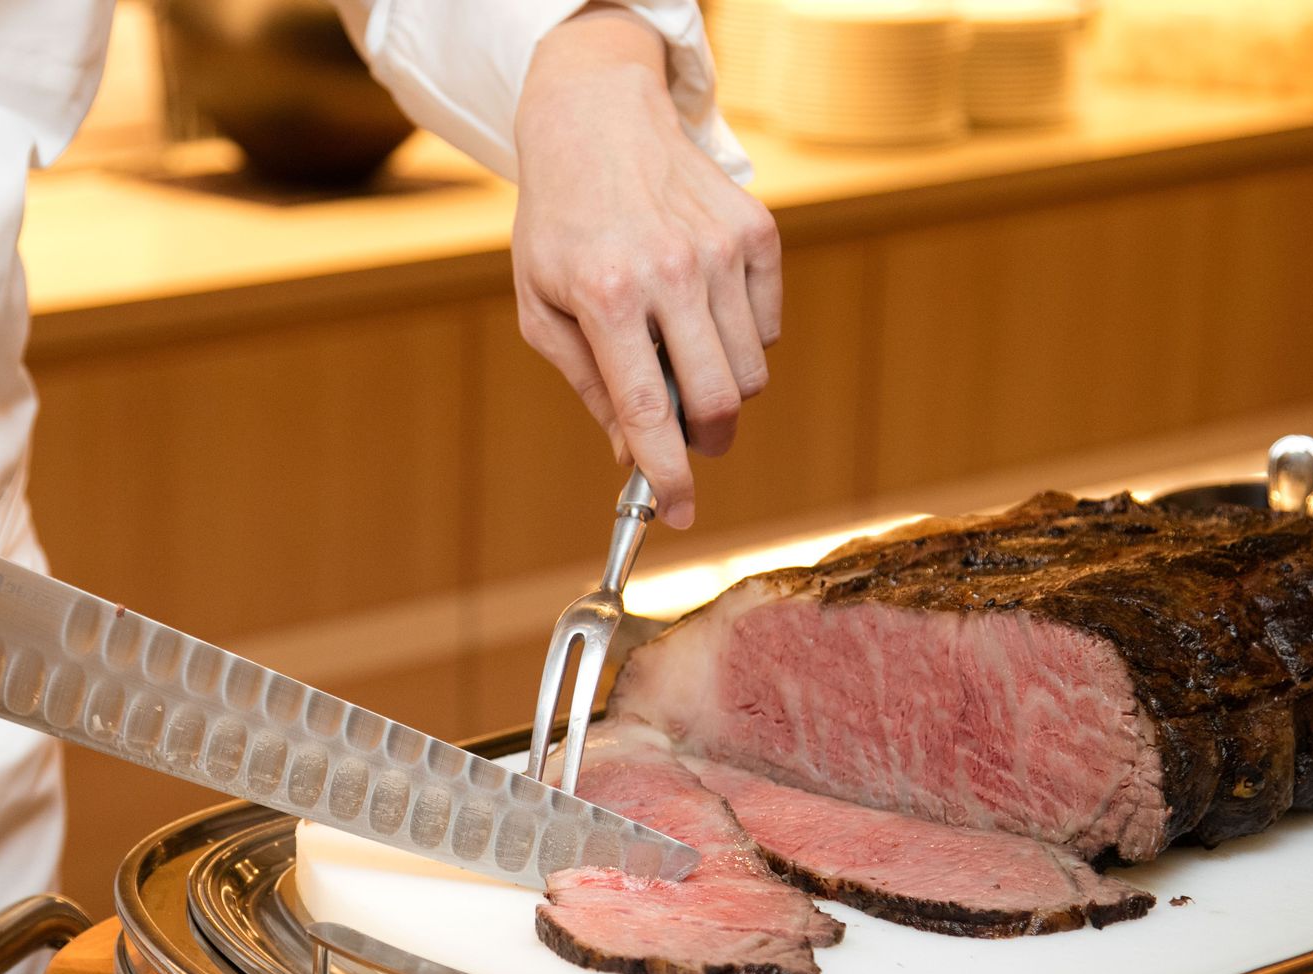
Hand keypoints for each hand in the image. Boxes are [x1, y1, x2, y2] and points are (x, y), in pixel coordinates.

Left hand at [512, 7, 782, 528]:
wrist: (596, 119)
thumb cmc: (559, 222)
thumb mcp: (544, 306)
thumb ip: (588, 384)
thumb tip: (629, 452)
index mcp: (607, 295)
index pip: (649, 409)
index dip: (666, 474)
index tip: (676, 514)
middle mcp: (671, 270)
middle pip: (718, 398)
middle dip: (705, 438)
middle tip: (687, 439)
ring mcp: (721, 248)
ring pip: (751, 369)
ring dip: (721, 388)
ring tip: (680, 356)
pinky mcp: (756, 231)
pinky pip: (768, 326)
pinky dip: (742, 340)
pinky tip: (702, 312)